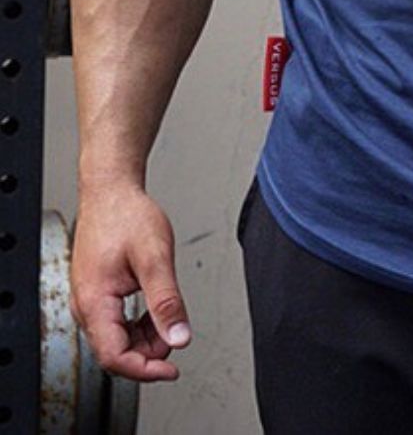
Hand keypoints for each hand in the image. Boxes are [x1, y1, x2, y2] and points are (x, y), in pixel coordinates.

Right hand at [70, 182, 191, 381]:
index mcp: (94, 301)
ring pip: (115, 338)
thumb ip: (167, 301)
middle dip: (148, 352)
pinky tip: (155, 310)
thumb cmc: (127, 215)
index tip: (171, 369)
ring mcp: (89, 300)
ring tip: (168, 317)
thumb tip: (179, 337)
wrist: (111, 190)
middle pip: (114, 352)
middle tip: (175, 333)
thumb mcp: (155, 257)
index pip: (114, 357)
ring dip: (144, 338)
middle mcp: (85, 305)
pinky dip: (137, 324)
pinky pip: (115, 323)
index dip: (145, 370)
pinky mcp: (96, 293)